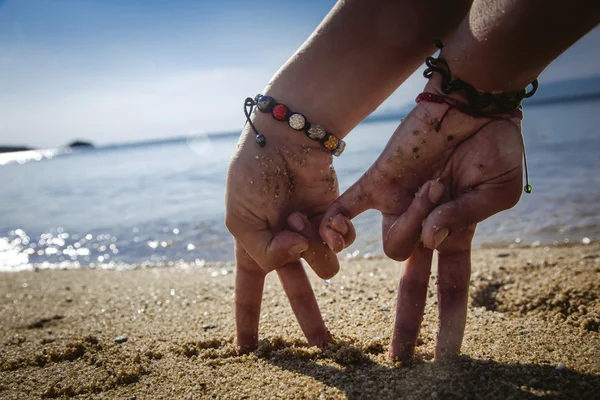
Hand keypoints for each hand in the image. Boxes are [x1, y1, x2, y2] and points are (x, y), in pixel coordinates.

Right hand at [226, 114, 339, 349]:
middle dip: (310, 316)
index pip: (249, 288)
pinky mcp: (333, 217)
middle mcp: (283, 242)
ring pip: (324, 267)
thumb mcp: (242, 221)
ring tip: (299, 222)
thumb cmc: (254, 175)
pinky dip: (333, 234)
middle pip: (296, 288)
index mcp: (253, 243)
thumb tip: (300, 258)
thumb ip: (265, 253)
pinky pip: (340, 243)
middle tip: (324, 343)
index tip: (247, 347)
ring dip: (311, 248)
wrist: (286, 138)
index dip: (248, 317)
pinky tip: (326, 221)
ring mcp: (309, 231)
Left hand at [318, 77, 524, 358]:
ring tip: (435, 186)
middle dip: (406, 318)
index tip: (442, 355)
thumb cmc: (495, 146)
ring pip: (393, 241)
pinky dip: (337, 221)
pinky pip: (350, 207)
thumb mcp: (496, 189)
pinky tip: (329, 235)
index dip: (448, 321)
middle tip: (398, 355)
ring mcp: (400, 206)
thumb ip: (465, 218)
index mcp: (457, 231)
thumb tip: (431, 240)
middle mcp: (424, 225)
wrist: (472, 103)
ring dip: (417, 219)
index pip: (450, 286)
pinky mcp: (379, 182)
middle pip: (410, 281)